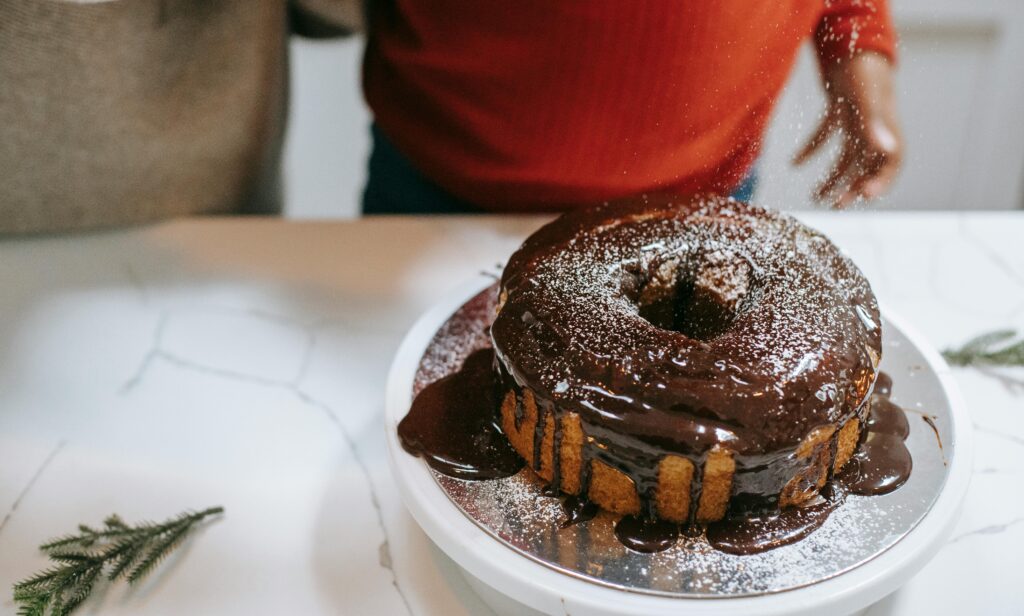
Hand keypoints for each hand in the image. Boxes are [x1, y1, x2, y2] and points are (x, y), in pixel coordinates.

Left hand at [794, 52, 902, 207]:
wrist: (852, 41)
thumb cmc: (864, 70)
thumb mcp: (868, 99)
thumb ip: (874, 125)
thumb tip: (885, 151)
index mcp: (888, 129)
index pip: (891, 164)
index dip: (880, 183)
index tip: (863, 197)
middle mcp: (875, 128)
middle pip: (867, 166)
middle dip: (852, 188)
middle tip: (836, 206)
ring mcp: (857, 121)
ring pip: (847, 156)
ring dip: (833, 177)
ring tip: (816, 197)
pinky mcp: (840, 111)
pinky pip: (826, 136)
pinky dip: (811, 149)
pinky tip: (794, 163)